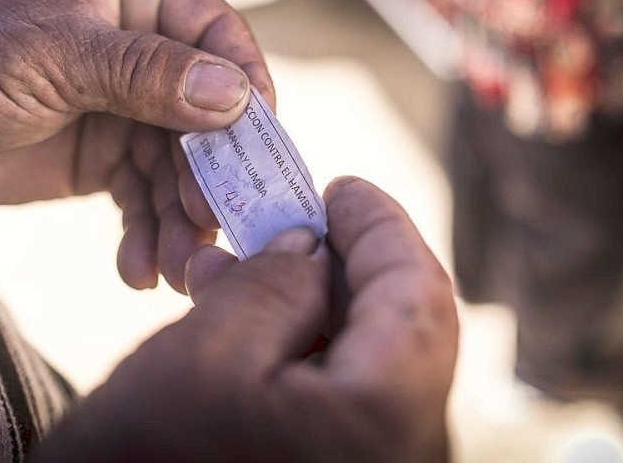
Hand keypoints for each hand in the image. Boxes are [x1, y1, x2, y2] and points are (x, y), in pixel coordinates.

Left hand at [0, 0, 273, 291]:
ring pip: (178, 165)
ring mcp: (127, 107)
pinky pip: (142, 198)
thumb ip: (143, 72)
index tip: (258, 139)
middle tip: (208, 222)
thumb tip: (235, 97)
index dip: (245, 84)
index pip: (214, 32)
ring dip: (180, 219)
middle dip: (209, 172)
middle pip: (205, 111)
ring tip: (175, 267)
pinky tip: (139, 270)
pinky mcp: (107, 159)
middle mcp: (140, 49)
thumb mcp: (50, 53)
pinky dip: (146, 234)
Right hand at [35, 177, 458, 462]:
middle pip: (400, 325)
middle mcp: (402, 453)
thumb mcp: (205, 356)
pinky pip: (337, 396)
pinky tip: (243, 324)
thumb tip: (311, 247)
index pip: (417, 292)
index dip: (381, 226)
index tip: (340, 187)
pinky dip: (298, 347)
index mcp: (385, 418)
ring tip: (243, 264)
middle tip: (291, 218)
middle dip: (342, 260)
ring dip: (311, 301)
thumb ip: (273, 285)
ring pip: (365, 358)